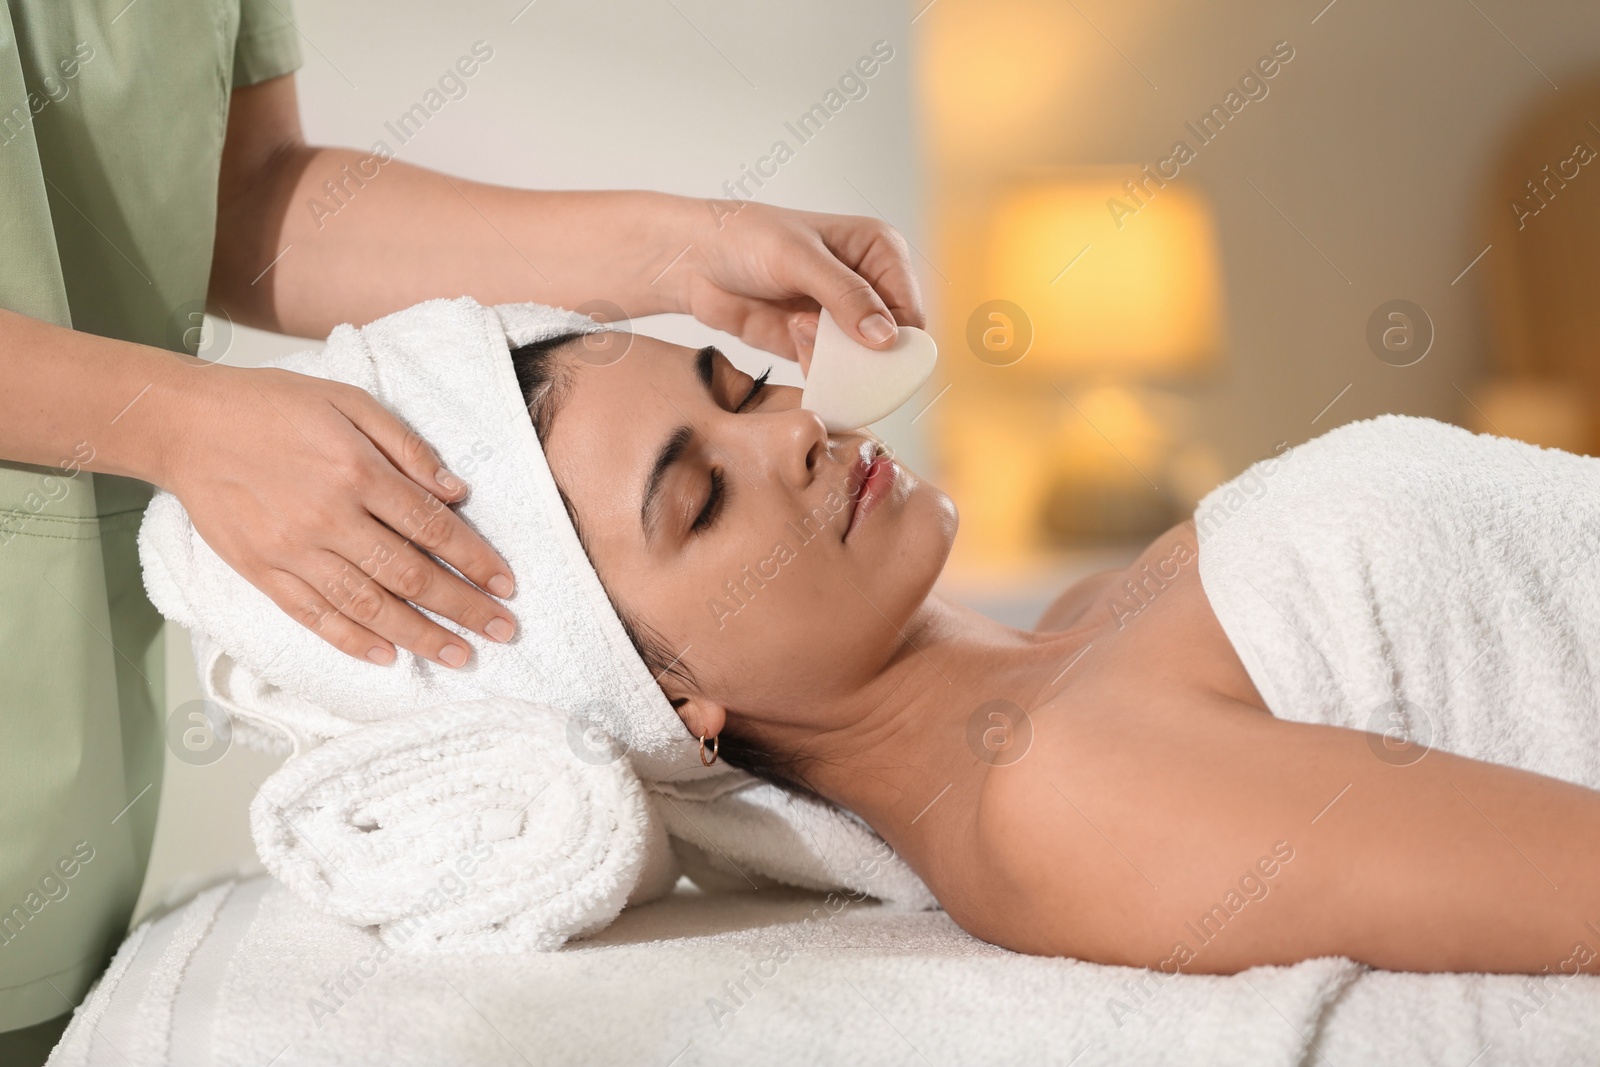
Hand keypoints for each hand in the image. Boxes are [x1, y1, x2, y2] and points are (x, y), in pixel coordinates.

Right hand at [157, 364, 516, 666]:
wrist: (187, 425)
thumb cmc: (273, 406)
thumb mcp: (349, 401)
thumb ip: (407, 446)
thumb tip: (457, 492)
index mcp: (357, 471)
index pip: (433, 527)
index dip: (476, 560)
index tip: (508, 585)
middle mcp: (330, 518)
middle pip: (411, 575)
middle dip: (464, 607)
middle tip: (502, 631)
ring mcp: (293, 551)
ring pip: (369, 606)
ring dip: (420, 636)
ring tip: (460, 655)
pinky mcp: (262, 572)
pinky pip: (315, 616)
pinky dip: (353, 641)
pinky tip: (387, 657)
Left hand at [679, 200, 926, 372]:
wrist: (693, 260)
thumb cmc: (744, 238)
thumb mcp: (799, 259)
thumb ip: (845, 296)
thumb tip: (887, 337)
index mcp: (879, 251)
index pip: (910, 308)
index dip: (899, 338)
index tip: (870, 352)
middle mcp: (867, 285)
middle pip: (891, 343)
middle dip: (862, 353)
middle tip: (824, 341)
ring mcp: (840, 317)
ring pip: (861, 362)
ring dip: (833, 358)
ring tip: (797, 327)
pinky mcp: (814, 343)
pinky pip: (831, 371)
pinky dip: (816, 367)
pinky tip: (789, 335)